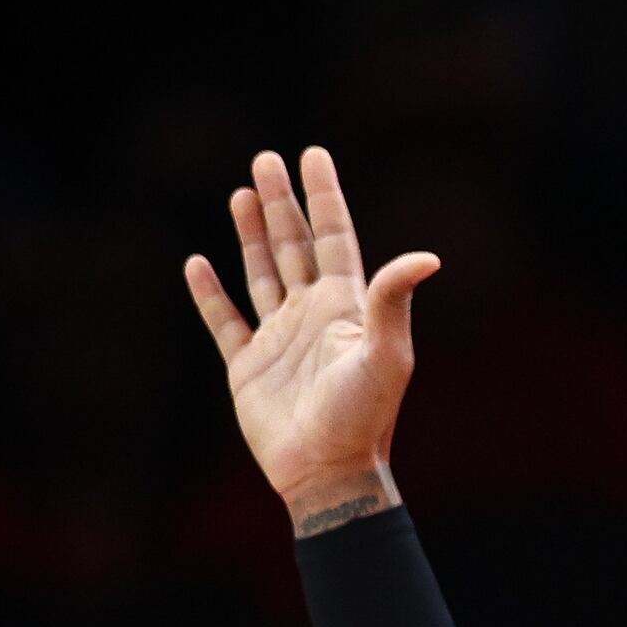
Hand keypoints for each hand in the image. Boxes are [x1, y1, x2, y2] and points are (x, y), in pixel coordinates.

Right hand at [182, 148, 440, 530]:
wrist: (328, 471)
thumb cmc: (364, 416)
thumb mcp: (387, 356)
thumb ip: (394, 302)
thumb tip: (428, 257)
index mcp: (347, 307)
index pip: (335, 237)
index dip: (323, 196)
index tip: (313, 154)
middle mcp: (313, 315)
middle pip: (295, 245)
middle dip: (281, 203)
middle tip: (266, 160)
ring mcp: (280, 338)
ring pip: (263, 272)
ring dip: (252, 234)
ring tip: (241, 193)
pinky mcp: (247, 366)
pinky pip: (224, 321)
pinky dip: (210, 293)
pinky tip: (198, 263)